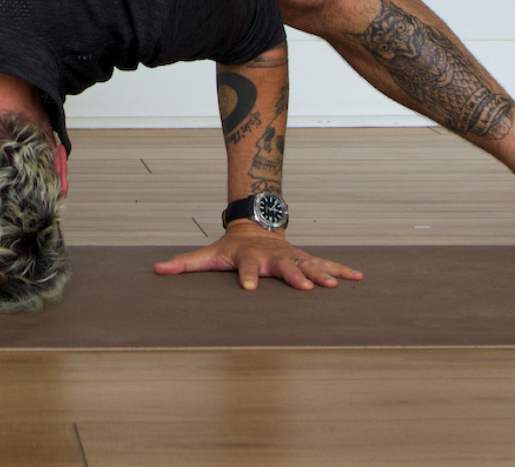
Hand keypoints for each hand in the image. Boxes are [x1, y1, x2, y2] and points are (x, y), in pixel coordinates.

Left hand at [153, 225, 363, 290]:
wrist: (254, 226)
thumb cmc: (229, 248)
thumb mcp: (207, 255)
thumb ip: (185, 264)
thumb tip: (157, 269)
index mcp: (248, 258)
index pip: (245, 268)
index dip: (245, 277)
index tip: (248, 288)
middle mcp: (272, 257)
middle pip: (283, 267)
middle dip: (294, 277)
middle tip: (305, 288)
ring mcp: (290, 256)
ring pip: (308, 264)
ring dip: (322, 274)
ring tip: (335, 285)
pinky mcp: (304, 258)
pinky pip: (325, 264)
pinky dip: (341, 270)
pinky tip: (358, 278)